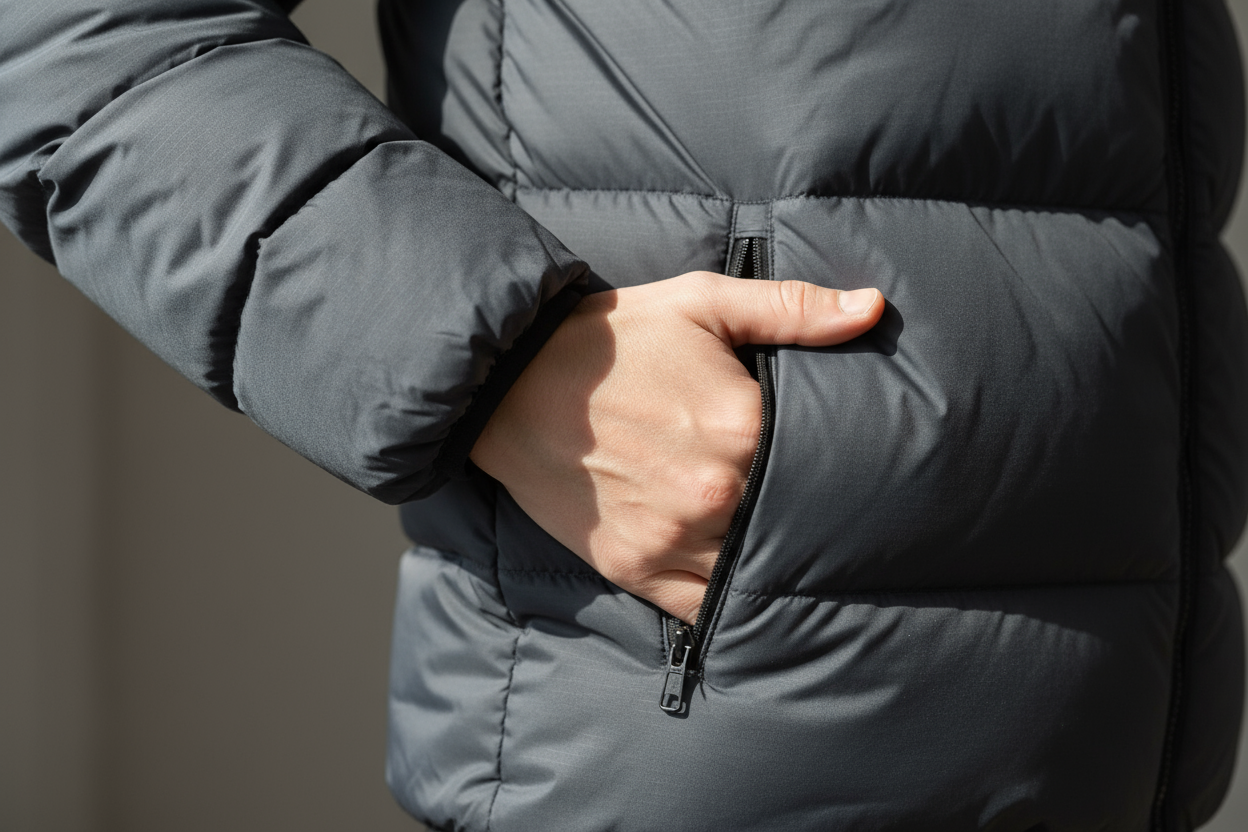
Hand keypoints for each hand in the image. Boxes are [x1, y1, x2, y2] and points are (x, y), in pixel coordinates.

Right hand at [470, 272, 883, 621]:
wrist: (510, 381)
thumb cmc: (613, 337)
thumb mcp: (703, 302)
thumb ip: (793, 309)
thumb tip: (873, 309)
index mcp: (741, 429)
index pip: (825, 464)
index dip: (842, 464)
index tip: (856, 465)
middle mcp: (713, 495)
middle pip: (794, 523)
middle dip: (811, 515)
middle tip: (828, 510)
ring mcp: (673, 540)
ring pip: (754, 571)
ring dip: (773, 562)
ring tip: (789, 548)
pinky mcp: (636, 569)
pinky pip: (704, 608)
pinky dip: (728, 601)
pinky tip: (743, 583)